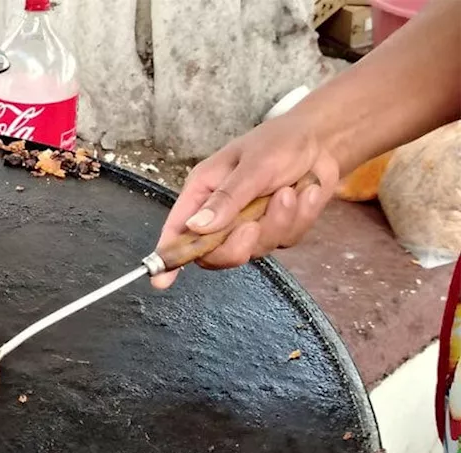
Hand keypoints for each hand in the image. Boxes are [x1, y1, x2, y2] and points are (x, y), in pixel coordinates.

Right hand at [151, 115, 339, 288]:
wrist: (323, 140)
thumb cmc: (280, 142)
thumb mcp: (253, 165)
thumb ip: (227, 198)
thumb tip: (196, 228)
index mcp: (204, 193)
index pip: (178, 230)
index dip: (169, 255)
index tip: (161, 280)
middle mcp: (222, 214)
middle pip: (215, 254)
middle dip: (237, 246)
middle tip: (253, 226)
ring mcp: (250, 225)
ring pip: (256, 249)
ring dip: (278, 221)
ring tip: (290, 191)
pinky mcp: (278, 230)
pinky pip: (285, 240)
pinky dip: (299, 217)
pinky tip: (305, 192)